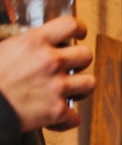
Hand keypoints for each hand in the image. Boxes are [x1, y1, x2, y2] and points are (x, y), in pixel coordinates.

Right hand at [0, 16, 95, 132]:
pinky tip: (55, 118)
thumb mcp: (3, 48)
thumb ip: (23, 46)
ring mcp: (57, 86)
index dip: (79, 29)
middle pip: (86, 55)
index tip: (80, 34)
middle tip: (73, 67)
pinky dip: (66, 120)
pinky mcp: (57, 111)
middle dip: (81, 61)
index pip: (70, 25)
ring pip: (90, 83)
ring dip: (81, 88)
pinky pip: (76, 117)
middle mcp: (50, 61)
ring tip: (70, 91)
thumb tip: (31, 46)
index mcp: (34, 42)